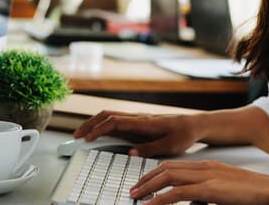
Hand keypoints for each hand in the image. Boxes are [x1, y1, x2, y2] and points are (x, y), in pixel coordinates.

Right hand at [73, 111, 199, 156]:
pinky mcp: (138, 122)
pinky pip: (116, 120)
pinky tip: (99, 133)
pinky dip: (103, 124)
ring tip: (82, 133)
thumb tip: (130, 152)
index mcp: (143, 123)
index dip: (98, 129)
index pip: (114, 122)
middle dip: (89, 124)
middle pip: (107, 115)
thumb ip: (149, 149)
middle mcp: (137, 118)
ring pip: (110, 116)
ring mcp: (137, 119)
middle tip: (76, 135)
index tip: (87, 138)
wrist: (193, 125)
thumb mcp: (169, 146)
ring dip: (94, 123)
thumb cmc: (183, 135)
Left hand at [130, 160, 268, 204]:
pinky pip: (177, 193)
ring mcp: (205, 176)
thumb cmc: (253, 194)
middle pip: (166, 168)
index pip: (174, 165)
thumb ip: (208, 194)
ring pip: (167, 177)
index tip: (144, 182)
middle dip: (146, 178)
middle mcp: (204, 167)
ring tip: (136, 196)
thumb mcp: (225, 191)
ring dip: (148, 187)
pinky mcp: (209, 189)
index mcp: (207, 166)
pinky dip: (160, 199)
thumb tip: (195, 202)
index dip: (155, 172)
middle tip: (133, 190)